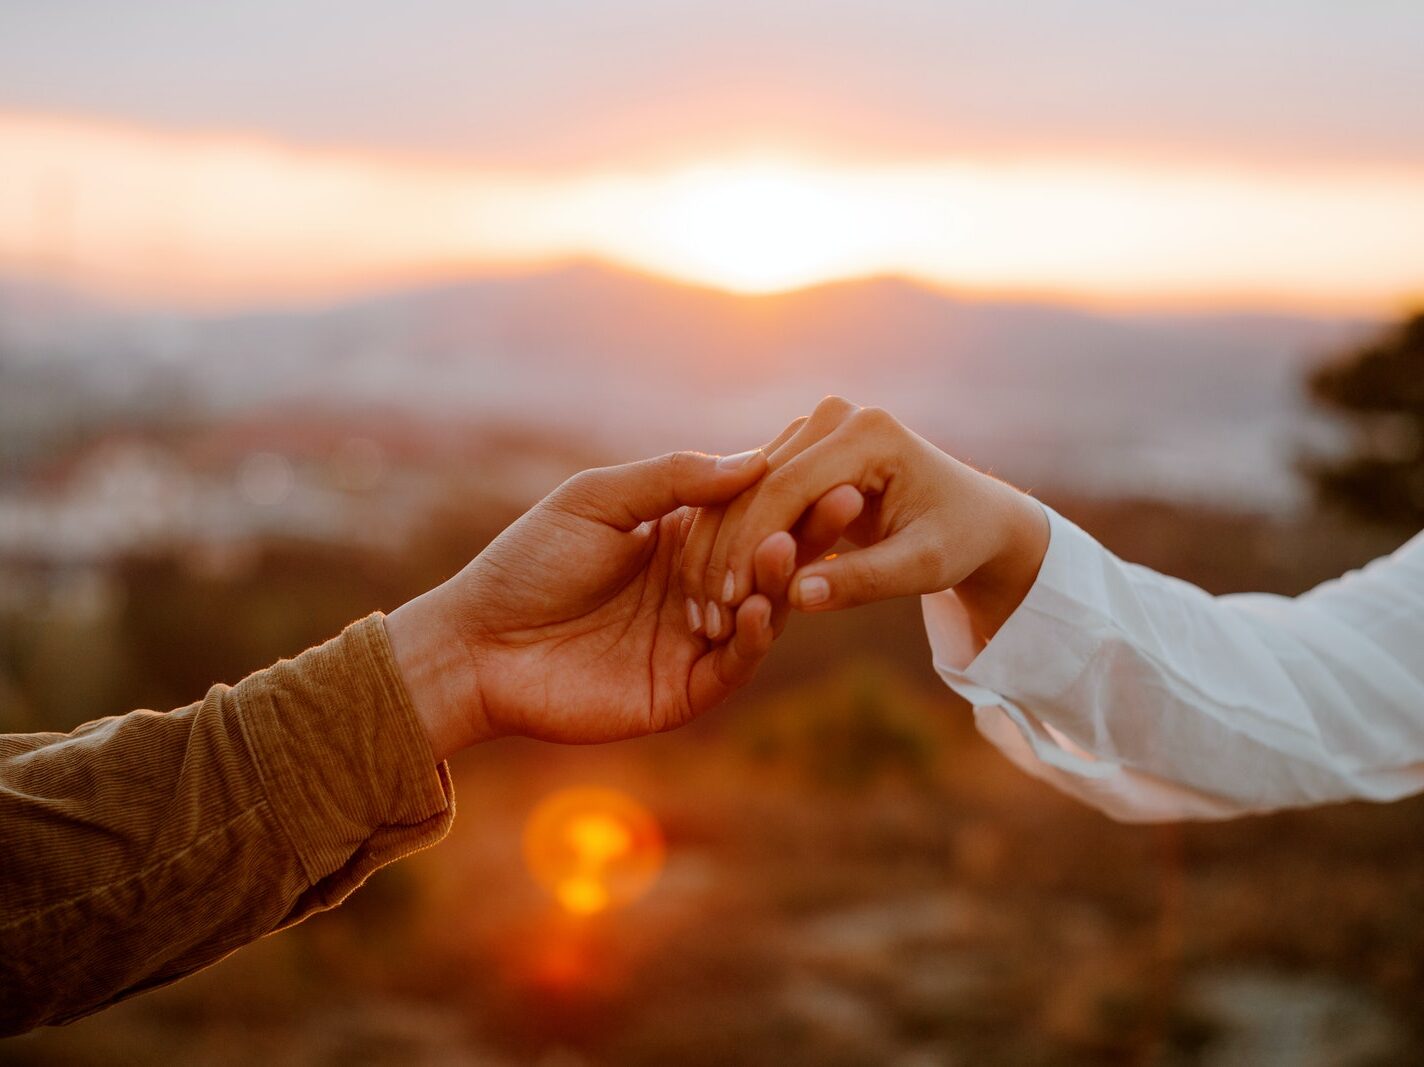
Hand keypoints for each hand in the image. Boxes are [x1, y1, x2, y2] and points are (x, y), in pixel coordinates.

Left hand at [384, 449, 856, 759]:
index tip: (827, 460)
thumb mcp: (596, 502)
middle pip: (768, 560)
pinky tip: (758, 608)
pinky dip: (752, 637)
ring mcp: (694, 641)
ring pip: (761, 611)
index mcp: (679, 539)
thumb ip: (671, 479)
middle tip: (844, 500)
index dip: (788, 490)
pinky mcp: (683, 691)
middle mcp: (698, 588)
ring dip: (781, 582)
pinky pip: (734, 664)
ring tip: (789, 548)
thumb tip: (755, 460)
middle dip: (807, 532)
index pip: (751, 512)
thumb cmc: (526, 564)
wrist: (476, 645)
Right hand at [683, 396, 1048, 640]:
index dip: (754, 544)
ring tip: (708, 606)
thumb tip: (797, 597)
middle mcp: (835, 416)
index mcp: (869, 432)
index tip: (733, 600)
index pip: (789, 486)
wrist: (972, 516)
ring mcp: (814, 427)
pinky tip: (717, 585)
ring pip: (743, 488)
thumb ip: (863, 580)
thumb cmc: (957, 541)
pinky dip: (730, 537)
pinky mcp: (799, 448)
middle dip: (730, 549)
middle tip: (710, 612)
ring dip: (720, 546)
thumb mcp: (923, 567)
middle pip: (757, 484)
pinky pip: (749, 493)